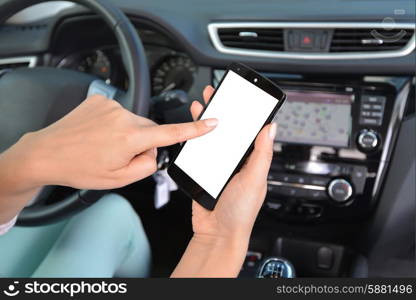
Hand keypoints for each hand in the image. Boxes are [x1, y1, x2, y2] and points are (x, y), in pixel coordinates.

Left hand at [10, 94, 217, 190]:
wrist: (46, 153)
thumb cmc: (79, 168)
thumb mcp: (119, 180)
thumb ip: (146, 165)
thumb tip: (154, 152)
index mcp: (130, 138)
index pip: (171, 133)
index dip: (195, 129)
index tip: (211, 122)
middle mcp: (123, 117)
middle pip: (150, 129)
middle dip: (142, 143)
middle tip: (119, 157)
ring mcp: (110, 106)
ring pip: (134, 122)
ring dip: (126, 134)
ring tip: (103, 146)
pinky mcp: (100, 99)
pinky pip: (119, 113)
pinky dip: (114, 124)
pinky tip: (98, 134)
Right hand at [171, 86, 275, 276]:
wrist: (216, 234)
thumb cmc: (240, 213)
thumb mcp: (254, 180)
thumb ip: (262, 154)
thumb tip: (271, 128)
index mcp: (252, 161)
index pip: (251, 131)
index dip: (245, 113)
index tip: (240, 97)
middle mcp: (236, 162)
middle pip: (229, 131)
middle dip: (222, 111)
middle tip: (216, 94)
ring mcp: (219, 166)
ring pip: (213, 139)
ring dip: (206, 122)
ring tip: (200, 106)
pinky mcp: (204, 172)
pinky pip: (199, 152)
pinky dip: (194, 139)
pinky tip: (191, 130)